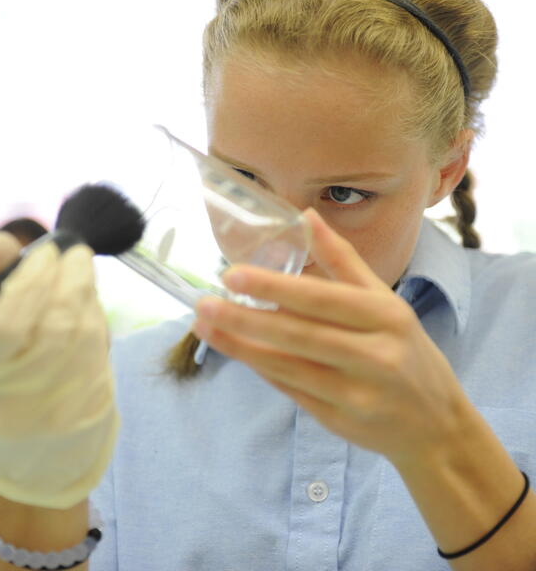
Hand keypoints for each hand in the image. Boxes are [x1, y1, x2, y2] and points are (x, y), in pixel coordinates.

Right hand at [0, 232, 118, 508]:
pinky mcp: (96, 403)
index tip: (42, 252)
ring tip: (79, 266)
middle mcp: (21, 398)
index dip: (28, 282)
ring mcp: (63, 404)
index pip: (5, 326)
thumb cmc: (3, 387)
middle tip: (72, 252)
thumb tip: (4, 239)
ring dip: (85, 291)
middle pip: (55, 326)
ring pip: (84, 332)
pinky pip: (102, 346)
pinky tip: (88, 299)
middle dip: (67, 279)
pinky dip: (96, 314)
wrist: (38, 451)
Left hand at [193, 208, 470, 465]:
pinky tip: (235, 351)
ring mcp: (357, 393)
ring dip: (242, 347)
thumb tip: (306, 217)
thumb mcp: (386, 302)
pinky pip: (292, 391)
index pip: (322, 298)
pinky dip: (262, 370)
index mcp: (386, 316)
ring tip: (205, 327)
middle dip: (246, 319)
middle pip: (300, 334)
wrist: (437, 424)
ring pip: (289, 367)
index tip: (232, 275)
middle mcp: (375, 355)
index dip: (275, 287)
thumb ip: (343, 261)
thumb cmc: (407, 352)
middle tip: (204, 304)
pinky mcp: (340, 421)